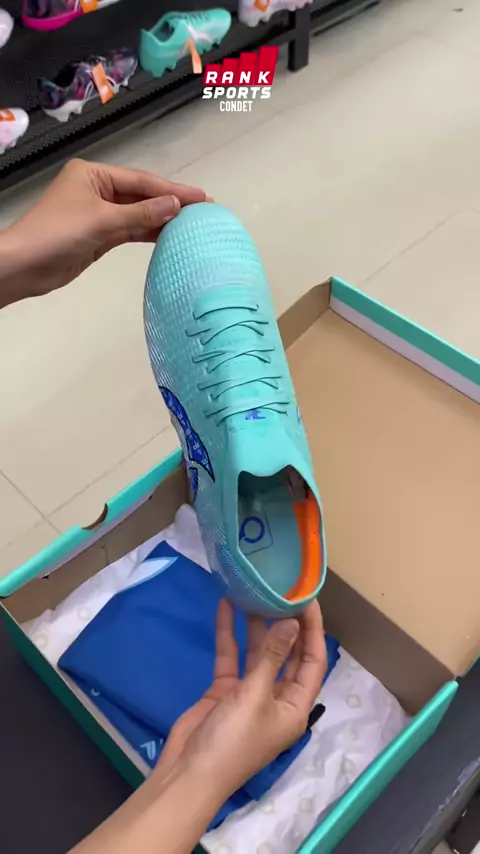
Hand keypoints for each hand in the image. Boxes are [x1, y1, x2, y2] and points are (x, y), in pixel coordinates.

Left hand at [0, 158, 208, 305]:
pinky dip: (148, 233)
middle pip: (141, 195)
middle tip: (204, 209)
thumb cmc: (58, 234)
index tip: (201, 196)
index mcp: (94, 174)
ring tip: (193, 223)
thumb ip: (141, 214)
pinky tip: (169, 235)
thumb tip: (175, 205)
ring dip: (162, 219)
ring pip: (137, 214)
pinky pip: (129, 230)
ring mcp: (98, 213)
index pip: (141, 181)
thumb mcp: (102, 220)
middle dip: (171, 202)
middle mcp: (97, 189)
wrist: (26, 265)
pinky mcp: (98, 236)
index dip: (172, 189)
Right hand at [156, 599, 326, 798]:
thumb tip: (292, 623)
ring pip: (258, 653)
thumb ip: (272, 657)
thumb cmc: (233, 740)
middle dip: (286, 624)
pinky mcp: (225, 691)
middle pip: (288, 654)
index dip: (312, 630)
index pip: (313, 661)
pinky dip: (228, 634)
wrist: (189, 773)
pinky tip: (225, 607)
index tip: (307, 599)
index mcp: (295, 706)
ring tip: (256, 591)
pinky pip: (231, 657)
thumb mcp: (255, 696)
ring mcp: (249, 694)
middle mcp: (277, 698)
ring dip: (257, 625)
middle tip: (283, 589)